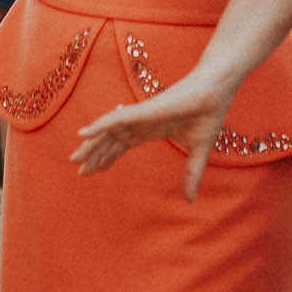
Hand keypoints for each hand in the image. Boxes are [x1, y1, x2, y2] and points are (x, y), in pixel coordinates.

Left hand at [73, 71, 230, 200]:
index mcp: (152, 129)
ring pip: (109, 131)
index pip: (124, 144)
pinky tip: (83, 133)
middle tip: (79, 170)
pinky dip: (99, 125)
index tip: (96, 171)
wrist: (216, 91)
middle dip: (96, 154)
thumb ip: (191, 175)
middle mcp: (142, 122)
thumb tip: (190, 200)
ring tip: (75, 158)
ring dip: (92, 144)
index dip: (109, 157)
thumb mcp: (198, 153)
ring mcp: (141, 115)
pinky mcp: (143, 110)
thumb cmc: (208, 114)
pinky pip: (116, 118)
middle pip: (112, 140)